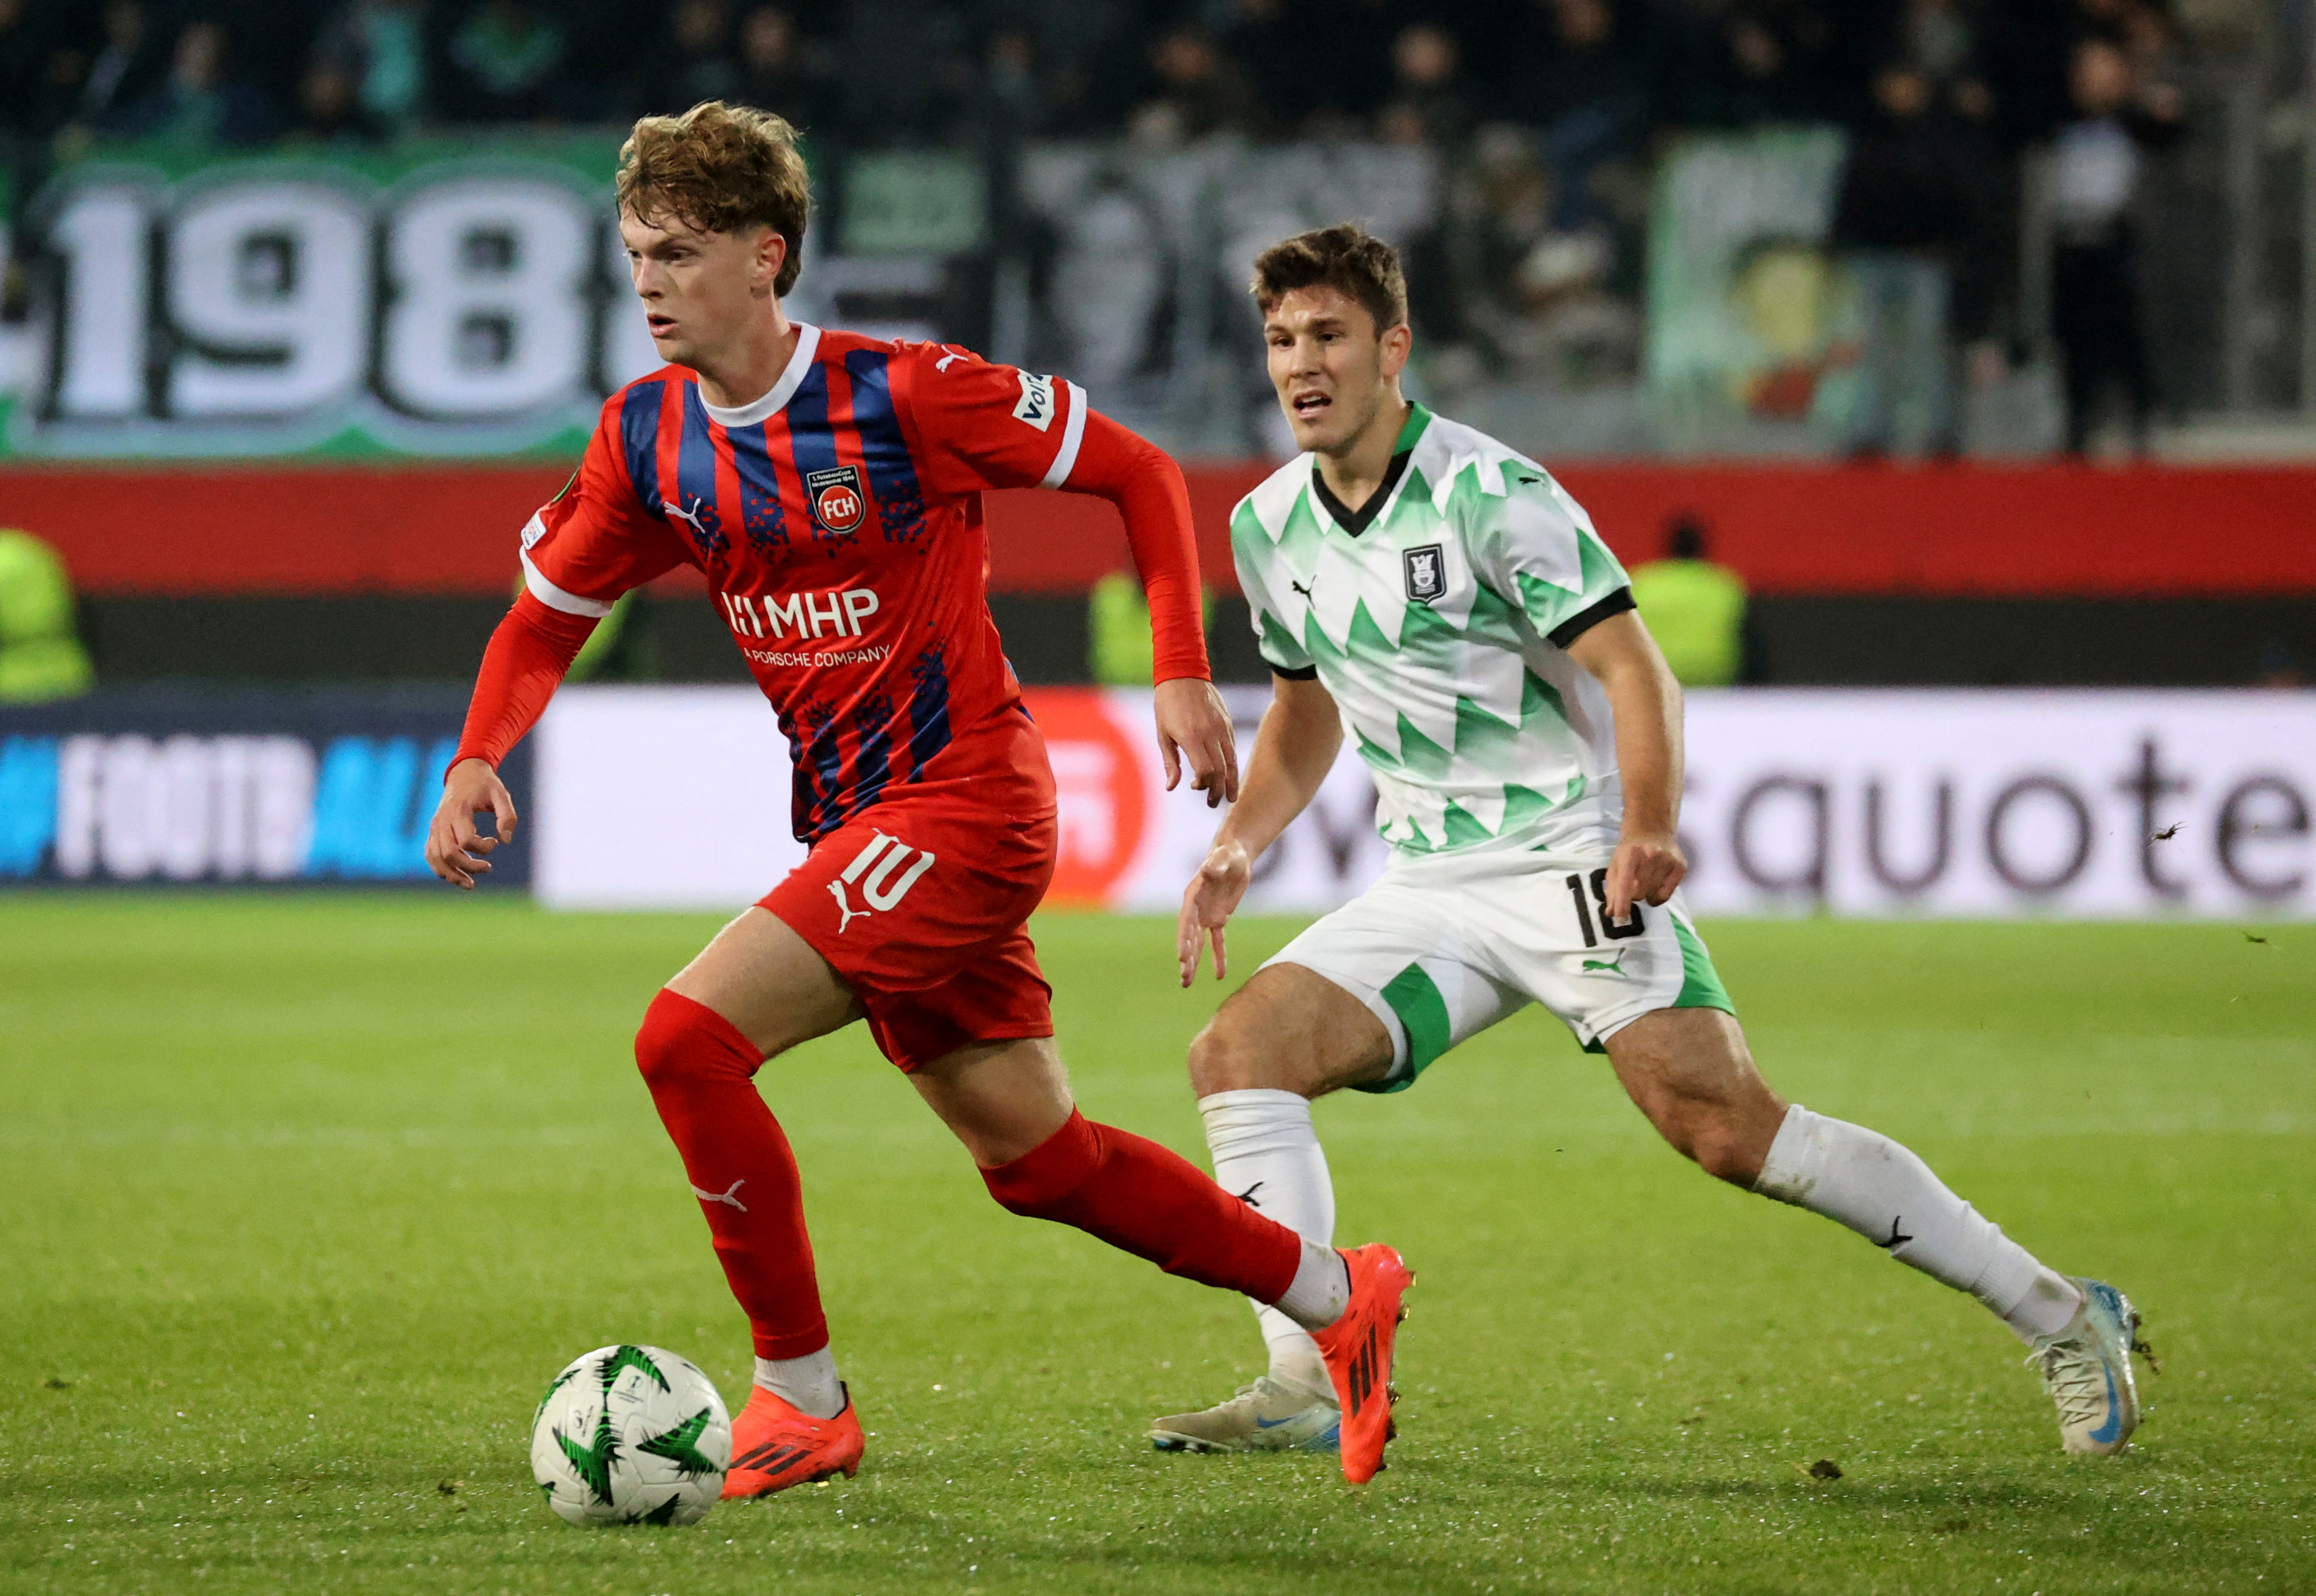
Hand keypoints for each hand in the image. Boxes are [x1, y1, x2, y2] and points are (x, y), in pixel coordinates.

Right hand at [426, 757, 516, 888]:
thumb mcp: (502, 794)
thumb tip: (505, 841)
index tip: (495, 841)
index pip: (465, 841)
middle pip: (449, 854)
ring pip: (436, 858)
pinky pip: (430, 854)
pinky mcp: (433, 831)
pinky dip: (440, 868)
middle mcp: (442, 820)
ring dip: (452, 875)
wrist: (464, 772)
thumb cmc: (485, 784)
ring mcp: (435, 826)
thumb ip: (507, 816)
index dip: (483, 848)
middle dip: (469, 867)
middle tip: (488, 868)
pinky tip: (455, 877)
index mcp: (458, 811)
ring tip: (470, 885)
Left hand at [1153, 677, 1239, 808]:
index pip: (1206, 770)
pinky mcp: (1227, 722)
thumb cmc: (1166, 705)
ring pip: (1231, 760)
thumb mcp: (1162, 734)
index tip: (1196, 788)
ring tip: (1230, 796)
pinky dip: (1232, 764)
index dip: (1204, 784)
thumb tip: (1172, 787)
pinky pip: (1232, 748)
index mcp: (1191, 736)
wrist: (1183, 674)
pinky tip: (1230, 774)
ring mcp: (1221, 727)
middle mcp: (1209, 733)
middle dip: (1218, 790)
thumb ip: (1170, 762)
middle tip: (1213, 803)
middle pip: (1220, 769)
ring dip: (1231, 781)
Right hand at [1177, 837, 1251, 986]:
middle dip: (1187, 958)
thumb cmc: (1227, 854)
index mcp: (1193, 896)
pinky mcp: (1219, 919)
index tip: (1182, 958)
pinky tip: (1219, 975)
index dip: (1183, 940)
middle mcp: (1195, 910)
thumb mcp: (1223, 858)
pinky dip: (1219, 957)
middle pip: (1189, 938)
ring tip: (1186, 983)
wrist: (1234, 857)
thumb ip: (1214, 866)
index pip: (1186, 922)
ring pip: (1198, 944)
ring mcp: (1206, 916)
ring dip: (1194, 963)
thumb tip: (1207, 872)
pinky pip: (1218, 942)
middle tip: (1184, 978)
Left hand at [1602, 827, 1685, 922]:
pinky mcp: (1680, 866)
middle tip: (1633, 883)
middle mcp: (1651, 855)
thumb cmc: (1629, 852)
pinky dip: (1657, 897)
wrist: (1651, 831)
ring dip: (1645, 894)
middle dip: (1632, 895)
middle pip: (1638, 894)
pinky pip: (1665, 897)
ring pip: (1651, 896)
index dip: (1622, 904)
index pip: (1625, 885)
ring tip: (1645, 880)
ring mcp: (1668, 860)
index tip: (1619, 920)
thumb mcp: (1615, 865)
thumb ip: (1612, 889)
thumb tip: (1610, 913)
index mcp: (1630, 854)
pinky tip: (1655, 885)